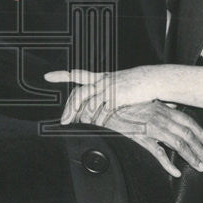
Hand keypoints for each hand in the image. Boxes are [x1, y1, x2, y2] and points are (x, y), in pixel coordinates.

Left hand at [45, 66, 167, 124]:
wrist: (154, 79)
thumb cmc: (142, 83)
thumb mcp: (123, 82)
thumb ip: (112, 90)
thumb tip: (107, 102)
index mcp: (102, 77)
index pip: (78, 75)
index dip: (62, 75)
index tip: (48, 76)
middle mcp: (102, 82)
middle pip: (79, 94)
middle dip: (68, 108)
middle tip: (63, 121)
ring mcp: (108, 89)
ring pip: (87, 103)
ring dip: (79, 117)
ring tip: (73, 127)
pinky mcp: (116, 98)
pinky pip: (102, 111)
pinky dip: (97, 120)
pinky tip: (94, 127)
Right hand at [98, 101, 202, 177]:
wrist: (102, 107)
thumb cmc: (122, 104)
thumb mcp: (144, 100)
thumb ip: (160, 104)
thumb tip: (173, 105)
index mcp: (162, 108)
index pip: (188, 121)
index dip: (201, 133)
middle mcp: (159, 116)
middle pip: (187, 134)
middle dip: (200, 149)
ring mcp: (150, 127)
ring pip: (177, 144)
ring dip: (191, 157)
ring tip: (199, 167)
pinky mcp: (139, 137)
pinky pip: (158, 152)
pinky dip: (168, 164)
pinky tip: (176, 171)